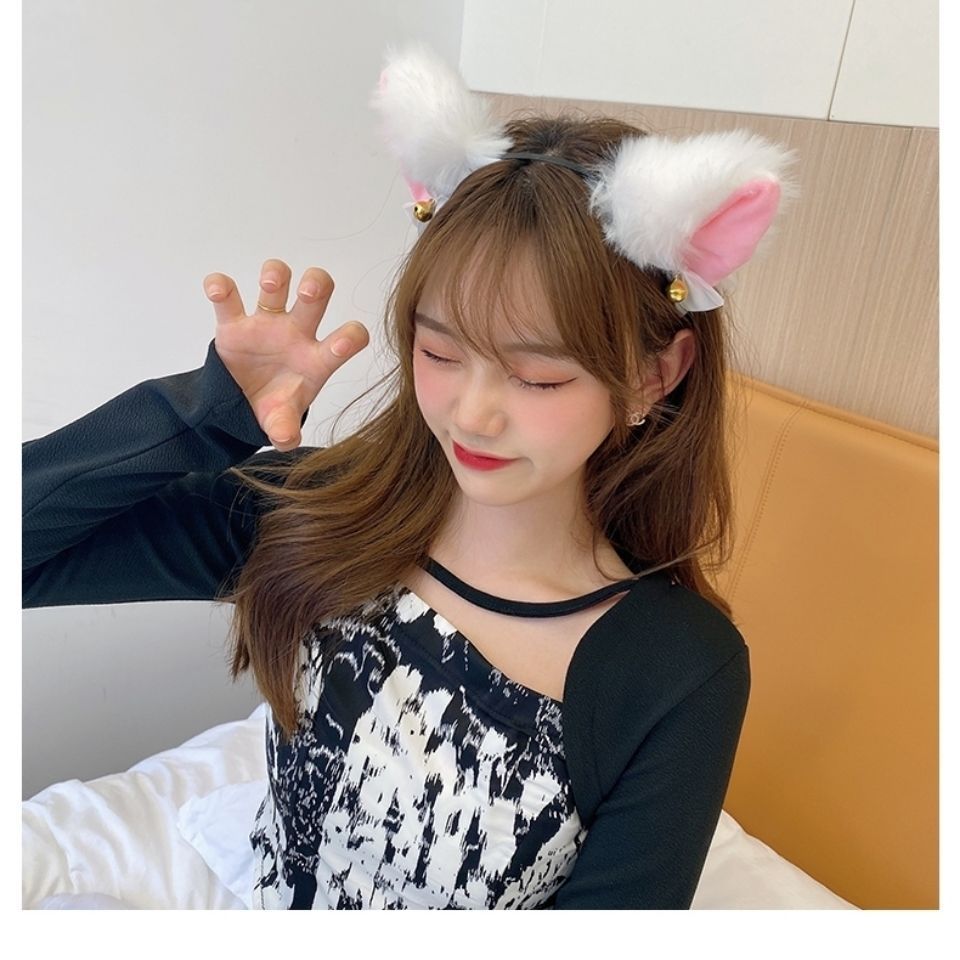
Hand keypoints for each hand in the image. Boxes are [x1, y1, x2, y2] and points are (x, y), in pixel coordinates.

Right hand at [204, 259, 368, 451]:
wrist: (240, 404)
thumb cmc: (274, 406)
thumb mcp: (281, 422)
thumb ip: (285, 430)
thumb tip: (286, 439)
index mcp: (317, 359)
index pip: (346, 340)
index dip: (349, 337)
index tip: (341, 345)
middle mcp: (296, 333)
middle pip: (315, 294)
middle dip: (316, 285)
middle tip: (307, 292)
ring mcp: (265, 324)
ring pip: (277, 281)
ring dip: (275, 275)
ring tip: (269, 286)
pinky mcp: (233, 324)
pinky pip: (227, 297)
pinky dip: (220, 287)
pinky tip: (217, 289)